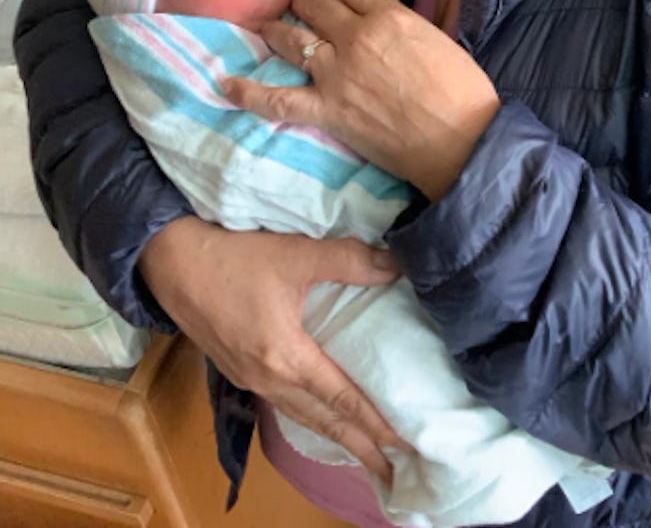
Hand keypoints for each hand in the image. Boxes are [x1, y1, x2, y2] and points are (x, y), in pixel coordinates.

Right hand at [139, 216, 404, 480]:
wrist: (170, 260)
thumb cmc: (231, 256)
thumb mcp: (294, 253)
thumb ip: (348, 260)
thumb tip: (396, 266)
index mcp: (285, 358)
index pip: (342, 400)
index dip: (376, 423)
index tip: (406, 445)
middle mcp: (267, 380)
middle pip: (323, 421)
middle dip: (362, 447)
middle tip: (397, 470)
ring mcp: (248, 378)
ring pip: (302, 416)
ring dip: (336, 435)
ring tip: (366, 452)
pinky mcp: (236, 369)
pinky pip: (283, 404)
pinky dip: (310, 416)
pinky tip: (320, 414)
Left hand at [224, 0, 501, 199]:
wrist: (460, 139)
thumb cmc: (464, 92)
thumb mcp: (438, 40)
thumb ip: (405, 28)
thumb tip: (390, 27)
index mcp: (389, 16)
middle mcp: (355, 36)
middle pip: (315, 7)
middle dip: (302, 1)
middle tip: (295, 3)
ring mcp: (336, 73)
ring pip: (293, 40)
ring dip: (277, 30)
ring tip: (266, 26)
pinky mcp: (327, 109)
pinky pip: (277, 98)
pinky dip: (250, 91)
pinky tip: (227, 83)